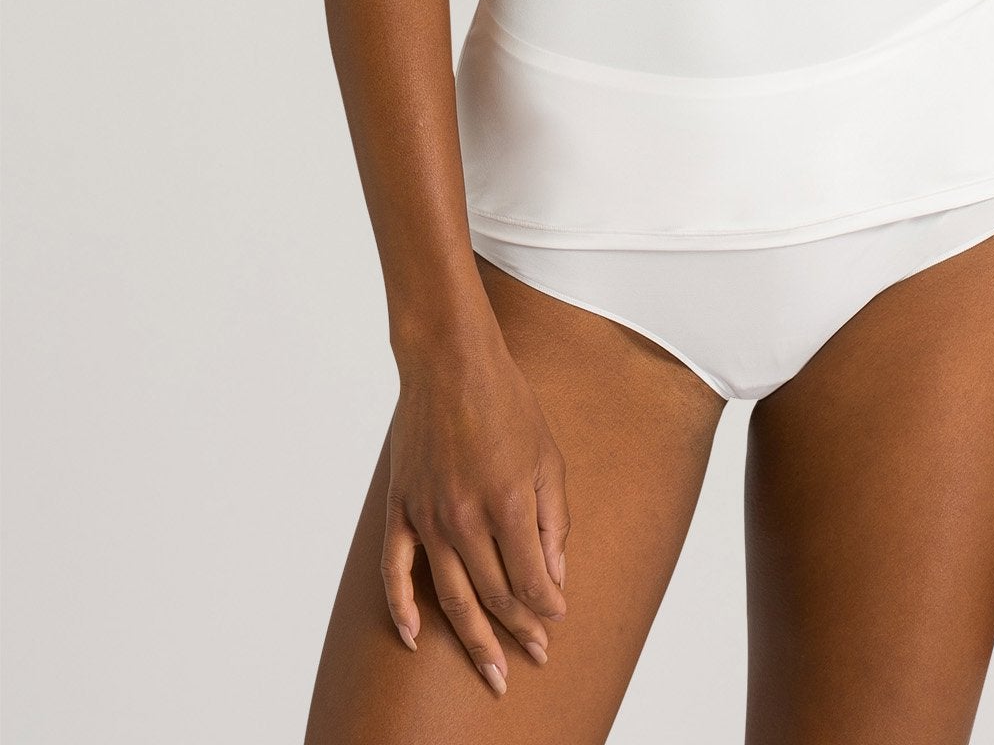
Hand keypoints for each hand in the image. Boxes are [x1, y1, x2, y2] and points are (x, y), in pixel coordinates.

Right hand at [382, 314, 570, 696]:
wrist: (450, 362)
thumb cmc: (507, 402)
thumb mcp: (548, 456)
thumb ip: (553, 521)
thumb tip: (554, 577)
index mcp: (509, 503)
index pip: (530, 580)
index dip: (546, 608)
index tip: (556, 622)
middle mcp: (466, 518)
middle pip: (494, 596)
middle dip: (519, 631)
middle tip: (535, 656)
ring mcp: (428, 516)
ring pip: (451, 596)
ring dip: (474, 638)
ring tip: (491, 671)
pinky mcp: (401, 508)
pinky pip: (396, 571)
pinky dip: (402, 610)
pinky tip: (415, 639)